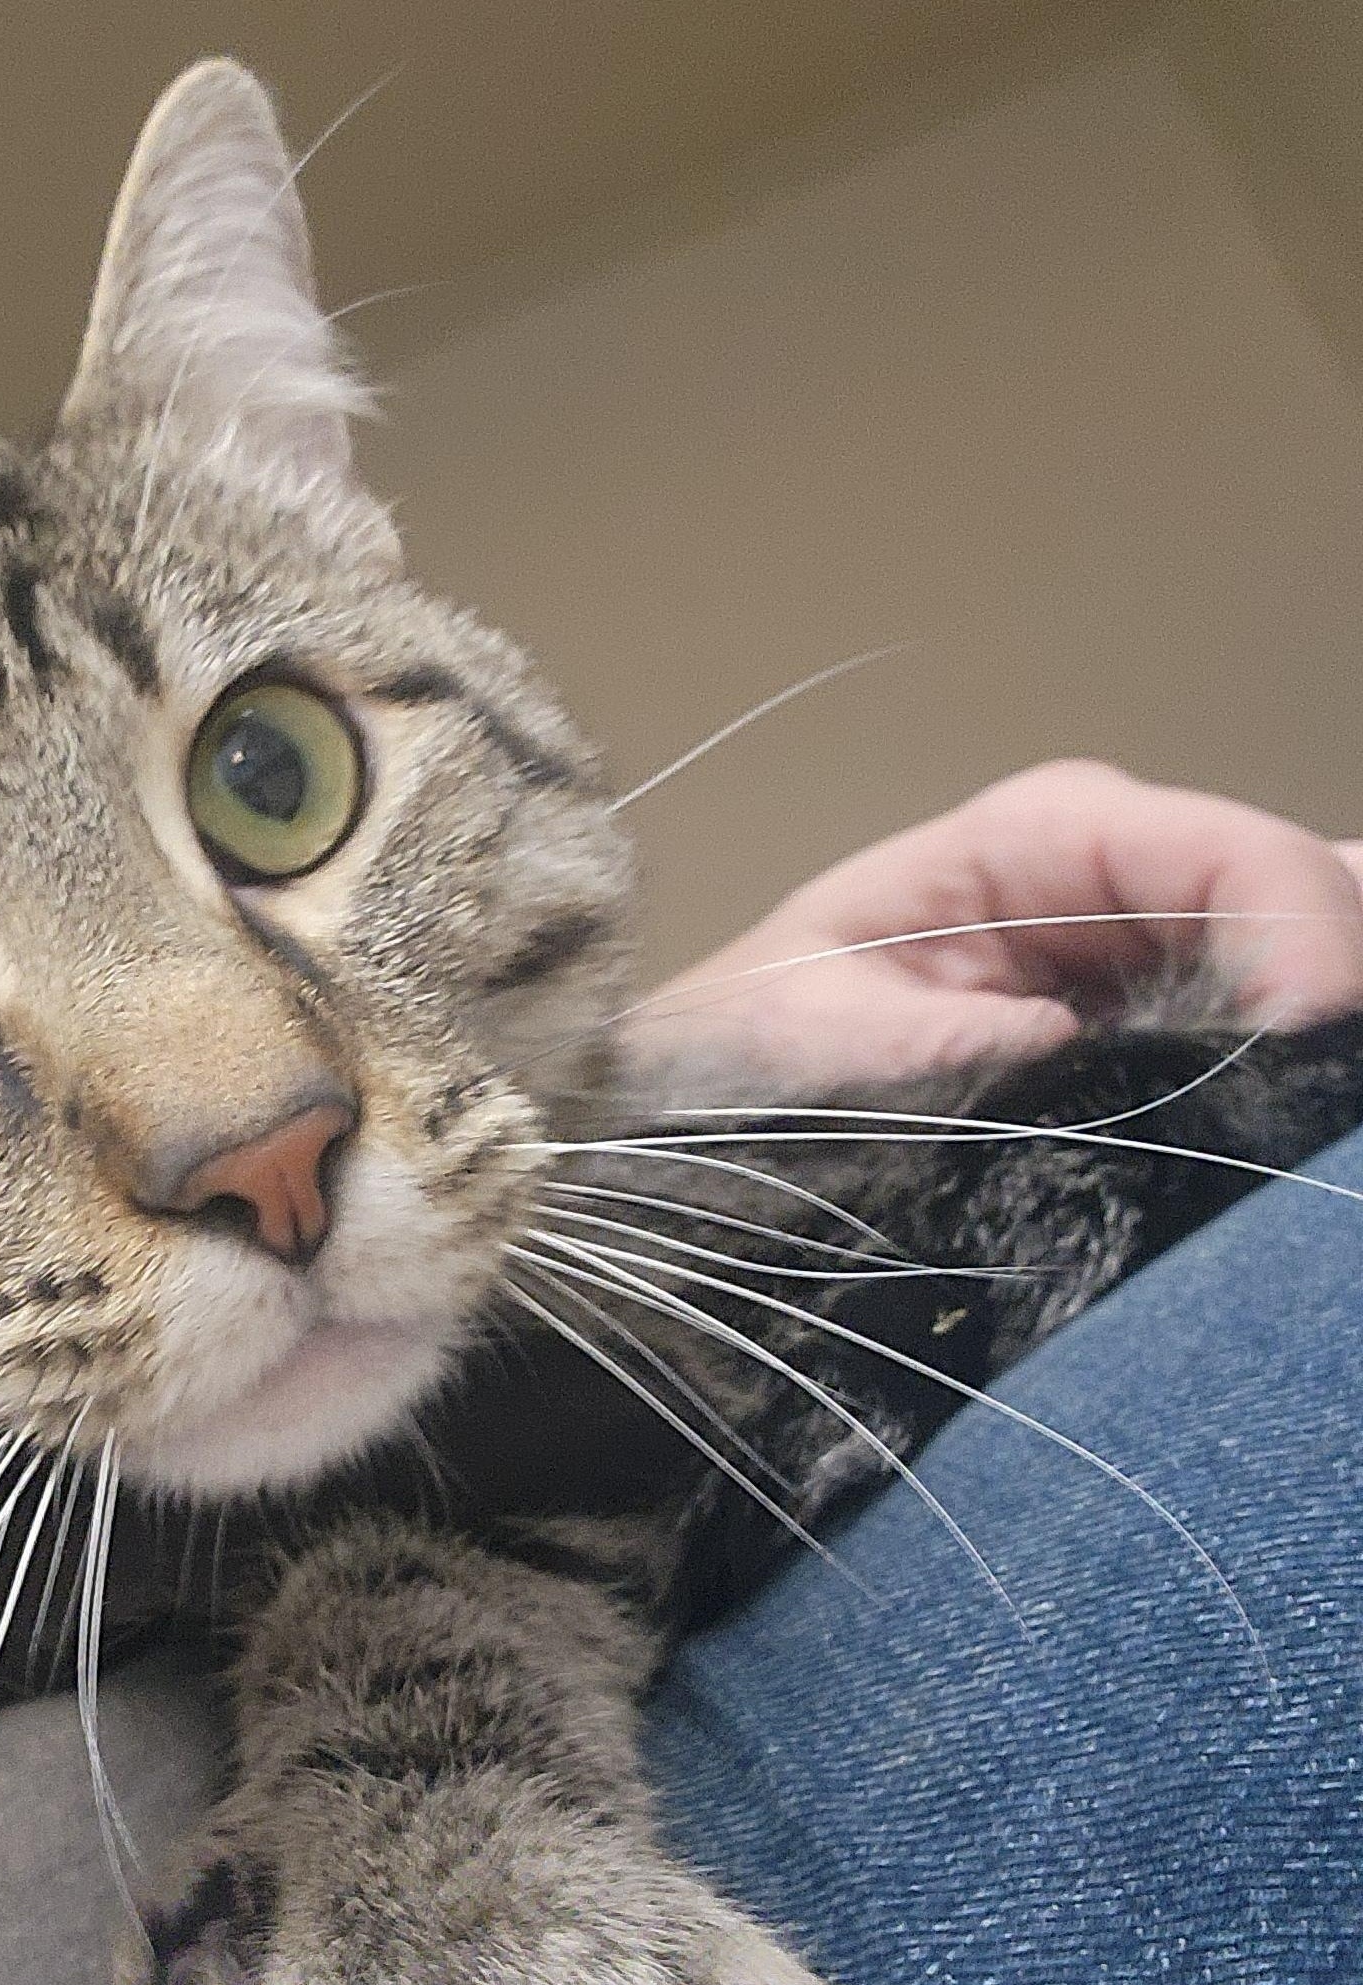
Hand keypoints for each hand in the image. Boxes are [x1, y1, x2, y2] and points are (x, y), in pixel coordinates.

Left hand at [647, 761, 1362, 1087]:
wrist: (707, 1110)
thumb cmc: (743, 1052)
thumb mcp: (811, 1041)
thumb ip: (936, 1043)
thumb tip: (1067, 1044)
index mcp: (1040, 834)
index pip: (1229, 853)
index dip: (1300, 935)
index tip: (1302, 1041)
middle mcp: (1121, 872)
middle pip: (1309, 891)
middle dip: (1333, 981)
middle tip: (1318, 1098)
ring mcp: (1155, 948)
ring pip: (1315, 955)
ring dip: (1318, 1033)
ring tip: (1307, 1121)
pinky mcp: (1164, 1030)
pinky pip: (1277, 1028)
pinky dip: (1296, 1071)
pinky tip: (1289, 1127)